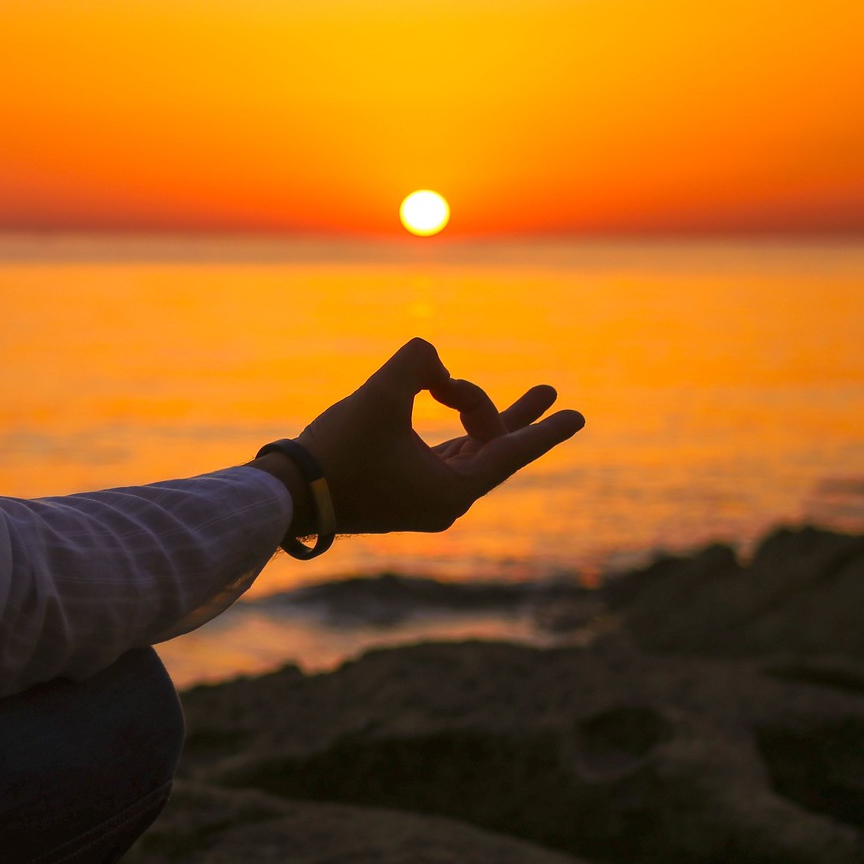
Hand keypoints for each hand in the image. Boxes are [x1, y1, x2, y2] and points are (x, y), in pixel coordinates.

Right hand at [252, 337, 584, 536]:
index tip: (576, 416)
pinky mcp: (403, 490)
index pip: (509, 453)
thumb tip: (433, 363)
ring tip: (527, 392)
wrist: (287, 494)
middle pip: (494, 451)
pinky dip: (456, 427)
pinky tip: (459, 408)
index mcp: (452, 492)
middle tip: (554, 393)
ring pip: (470, 450)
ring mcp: (424, 499)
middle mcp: (445, 502)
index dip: (544, 429)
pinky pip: (445, 454)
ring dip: (484, 417)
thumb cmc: (336, 452)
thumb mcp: (381, 394)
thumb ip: (419, 361)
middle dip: (520, 416)